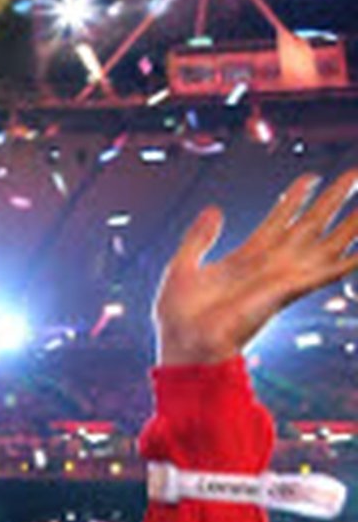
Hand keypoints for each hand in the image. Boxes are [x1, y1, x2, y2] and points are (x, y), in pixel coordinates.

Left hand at [154, 171, 357, 366]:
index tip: (311, 177)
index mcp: (247, 257)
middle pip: (310, 225)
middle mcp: (272, 266)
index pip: (279, 220)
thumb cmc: (180, 317)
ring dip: (350, 224)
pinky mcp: (286, 292)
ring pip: (326, 243)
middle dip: (333, 200)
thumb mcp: (184, 265)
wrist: (182, 346)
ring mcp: (283, 278)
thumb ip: (199, 237)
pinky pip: (324, 273)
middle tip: (354, 175)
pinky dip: (347, 261)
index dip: (295, 198)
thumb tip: (214, 209)